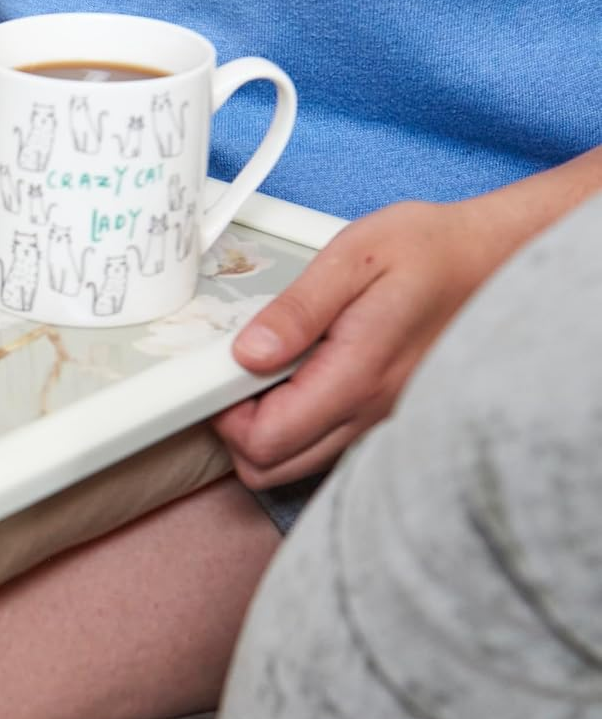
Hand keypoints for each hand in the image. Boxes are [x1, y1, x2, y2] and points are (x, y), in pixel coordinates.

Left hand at [212, 200, 510, 488]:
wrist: (496, 259)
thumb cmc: (431, 250)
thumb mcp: (356, 257)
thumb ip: (297, 309)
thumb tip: (247, 352)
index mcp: (357, 377)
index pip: (265, 441)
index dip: (225, 414)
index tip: (221, 372)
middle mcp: (371, 414)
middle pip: (272, 468)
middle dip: (237, 431)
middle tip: (236, 374)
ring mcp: (381, 422)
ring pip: (297, 465)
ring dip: (266, 430)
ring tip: (271, 368)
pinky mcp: (386, 418)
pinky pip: (325, 447)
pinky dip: (298, 426)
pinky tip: (301, 375)